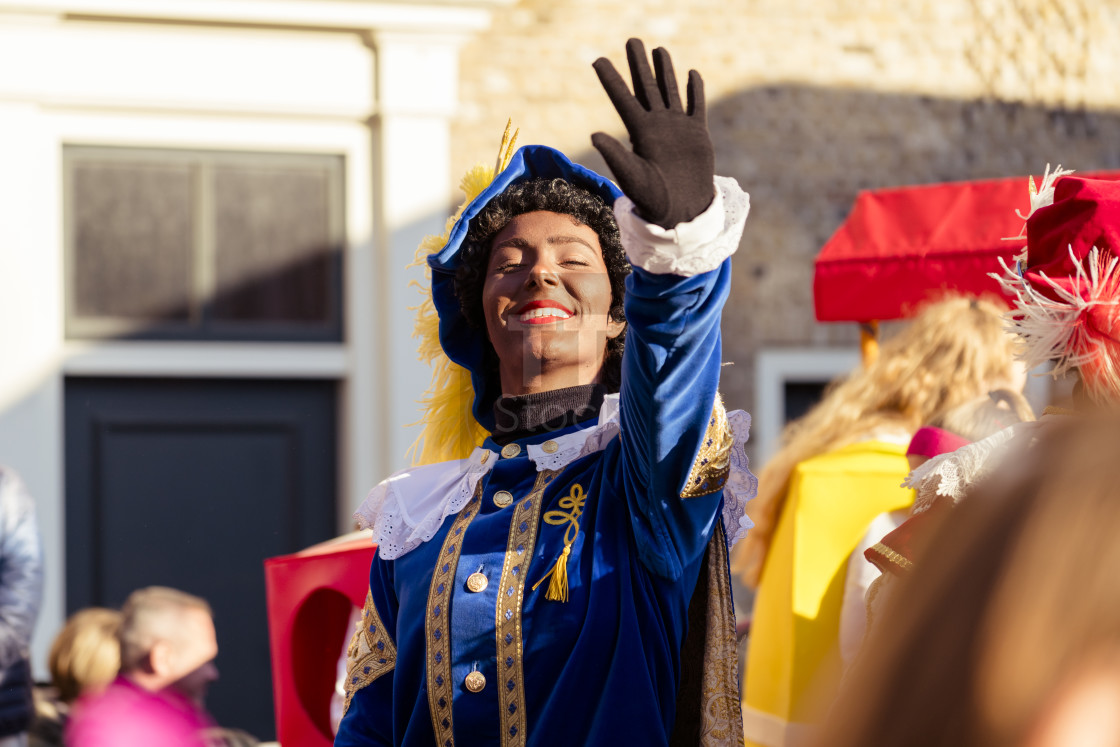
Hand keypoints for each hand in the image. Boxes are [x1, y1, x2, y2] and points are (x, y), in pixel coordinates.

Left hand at [592, 38, 714, 228]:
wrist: (681, 211)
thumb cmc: (653, 199)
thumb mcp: (631, 176)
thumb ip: (615, 155)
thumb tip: (593, 135)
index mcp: (639, 132)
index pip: (622, 98)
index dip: (611, 78)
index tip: (597, 60)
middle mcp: (657, 125)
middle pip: (646, 87)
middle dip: (639, 64)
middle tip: (632, 40)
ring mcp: (678, 128)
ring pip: (670, 91)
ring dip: (665, 71)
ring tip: (659, 50)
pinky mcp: (697, 134)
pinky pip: (695, 106)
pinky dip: (694, 90)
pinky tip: (691, 74)